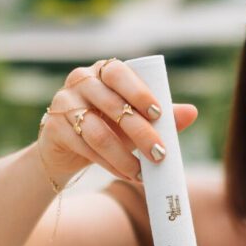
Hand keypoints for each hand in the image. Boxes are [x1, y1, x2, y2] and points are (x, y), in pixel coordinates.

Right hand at [37, 57, 197, 184]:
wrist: (67, 148)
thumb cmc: (108, 126)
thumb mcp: (135, 120)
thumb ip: (162, 116)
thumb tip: (192, 113)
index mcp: (103, 71)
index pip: (120, 73)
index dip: (140, 93)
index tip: (160, 115)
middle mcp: (80, 80)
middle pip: (112, 105)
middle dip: (140, 132)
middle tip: (160, 154)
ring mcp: (64, 103)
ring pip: (97, 132)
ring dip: (123, 156)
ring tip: (142, 174)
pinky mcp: (54, 128)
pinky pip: (84, 148)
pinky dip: (108, 164)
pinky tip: (125, 174)